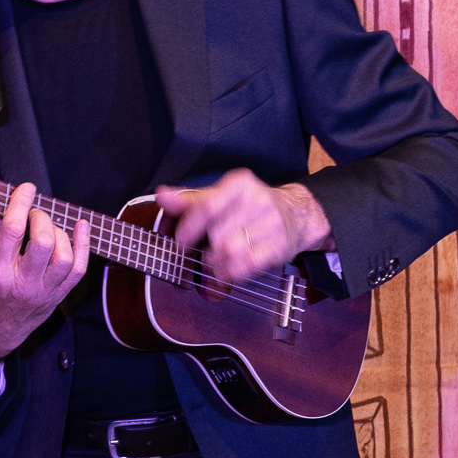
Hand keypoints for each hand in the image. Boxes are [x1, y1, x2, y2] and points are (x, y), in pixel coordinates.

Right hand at [0, 183, 91, 380]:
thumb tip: (3, 204)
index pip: (12, 231)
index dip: (20, 204)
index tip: (25, 188)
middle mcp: (23, 284)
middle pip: (42, 242)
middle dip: (40, 218)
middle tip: (32, 214)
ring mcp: (44, 292)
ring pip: (64, 255)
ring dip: (58, 232)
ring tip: (46, 227)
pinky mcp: (58, 296)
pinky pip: (79, 269)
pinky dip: (84, 245)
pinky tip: (81, 226)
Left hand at [156, 170, 334, 283]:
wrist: (296, 214)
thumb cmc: (250, 205)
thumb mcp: (220, 196)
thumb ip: (189, 200)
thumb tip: (161, 196)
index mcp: (240, 183)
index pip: (206, 207)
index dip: (188, 228)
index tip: (180, 241)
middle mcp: (258, 200)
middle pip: (216, 233)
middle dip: (204, 248)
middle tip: (201, 253)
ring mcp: (272, 224)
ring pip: (230, 251)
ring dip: (215, 263)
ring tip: (213, 263)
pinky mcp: (279, 246)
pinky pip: (247, 265)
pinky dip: (231, 273)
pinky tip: (226, 272)